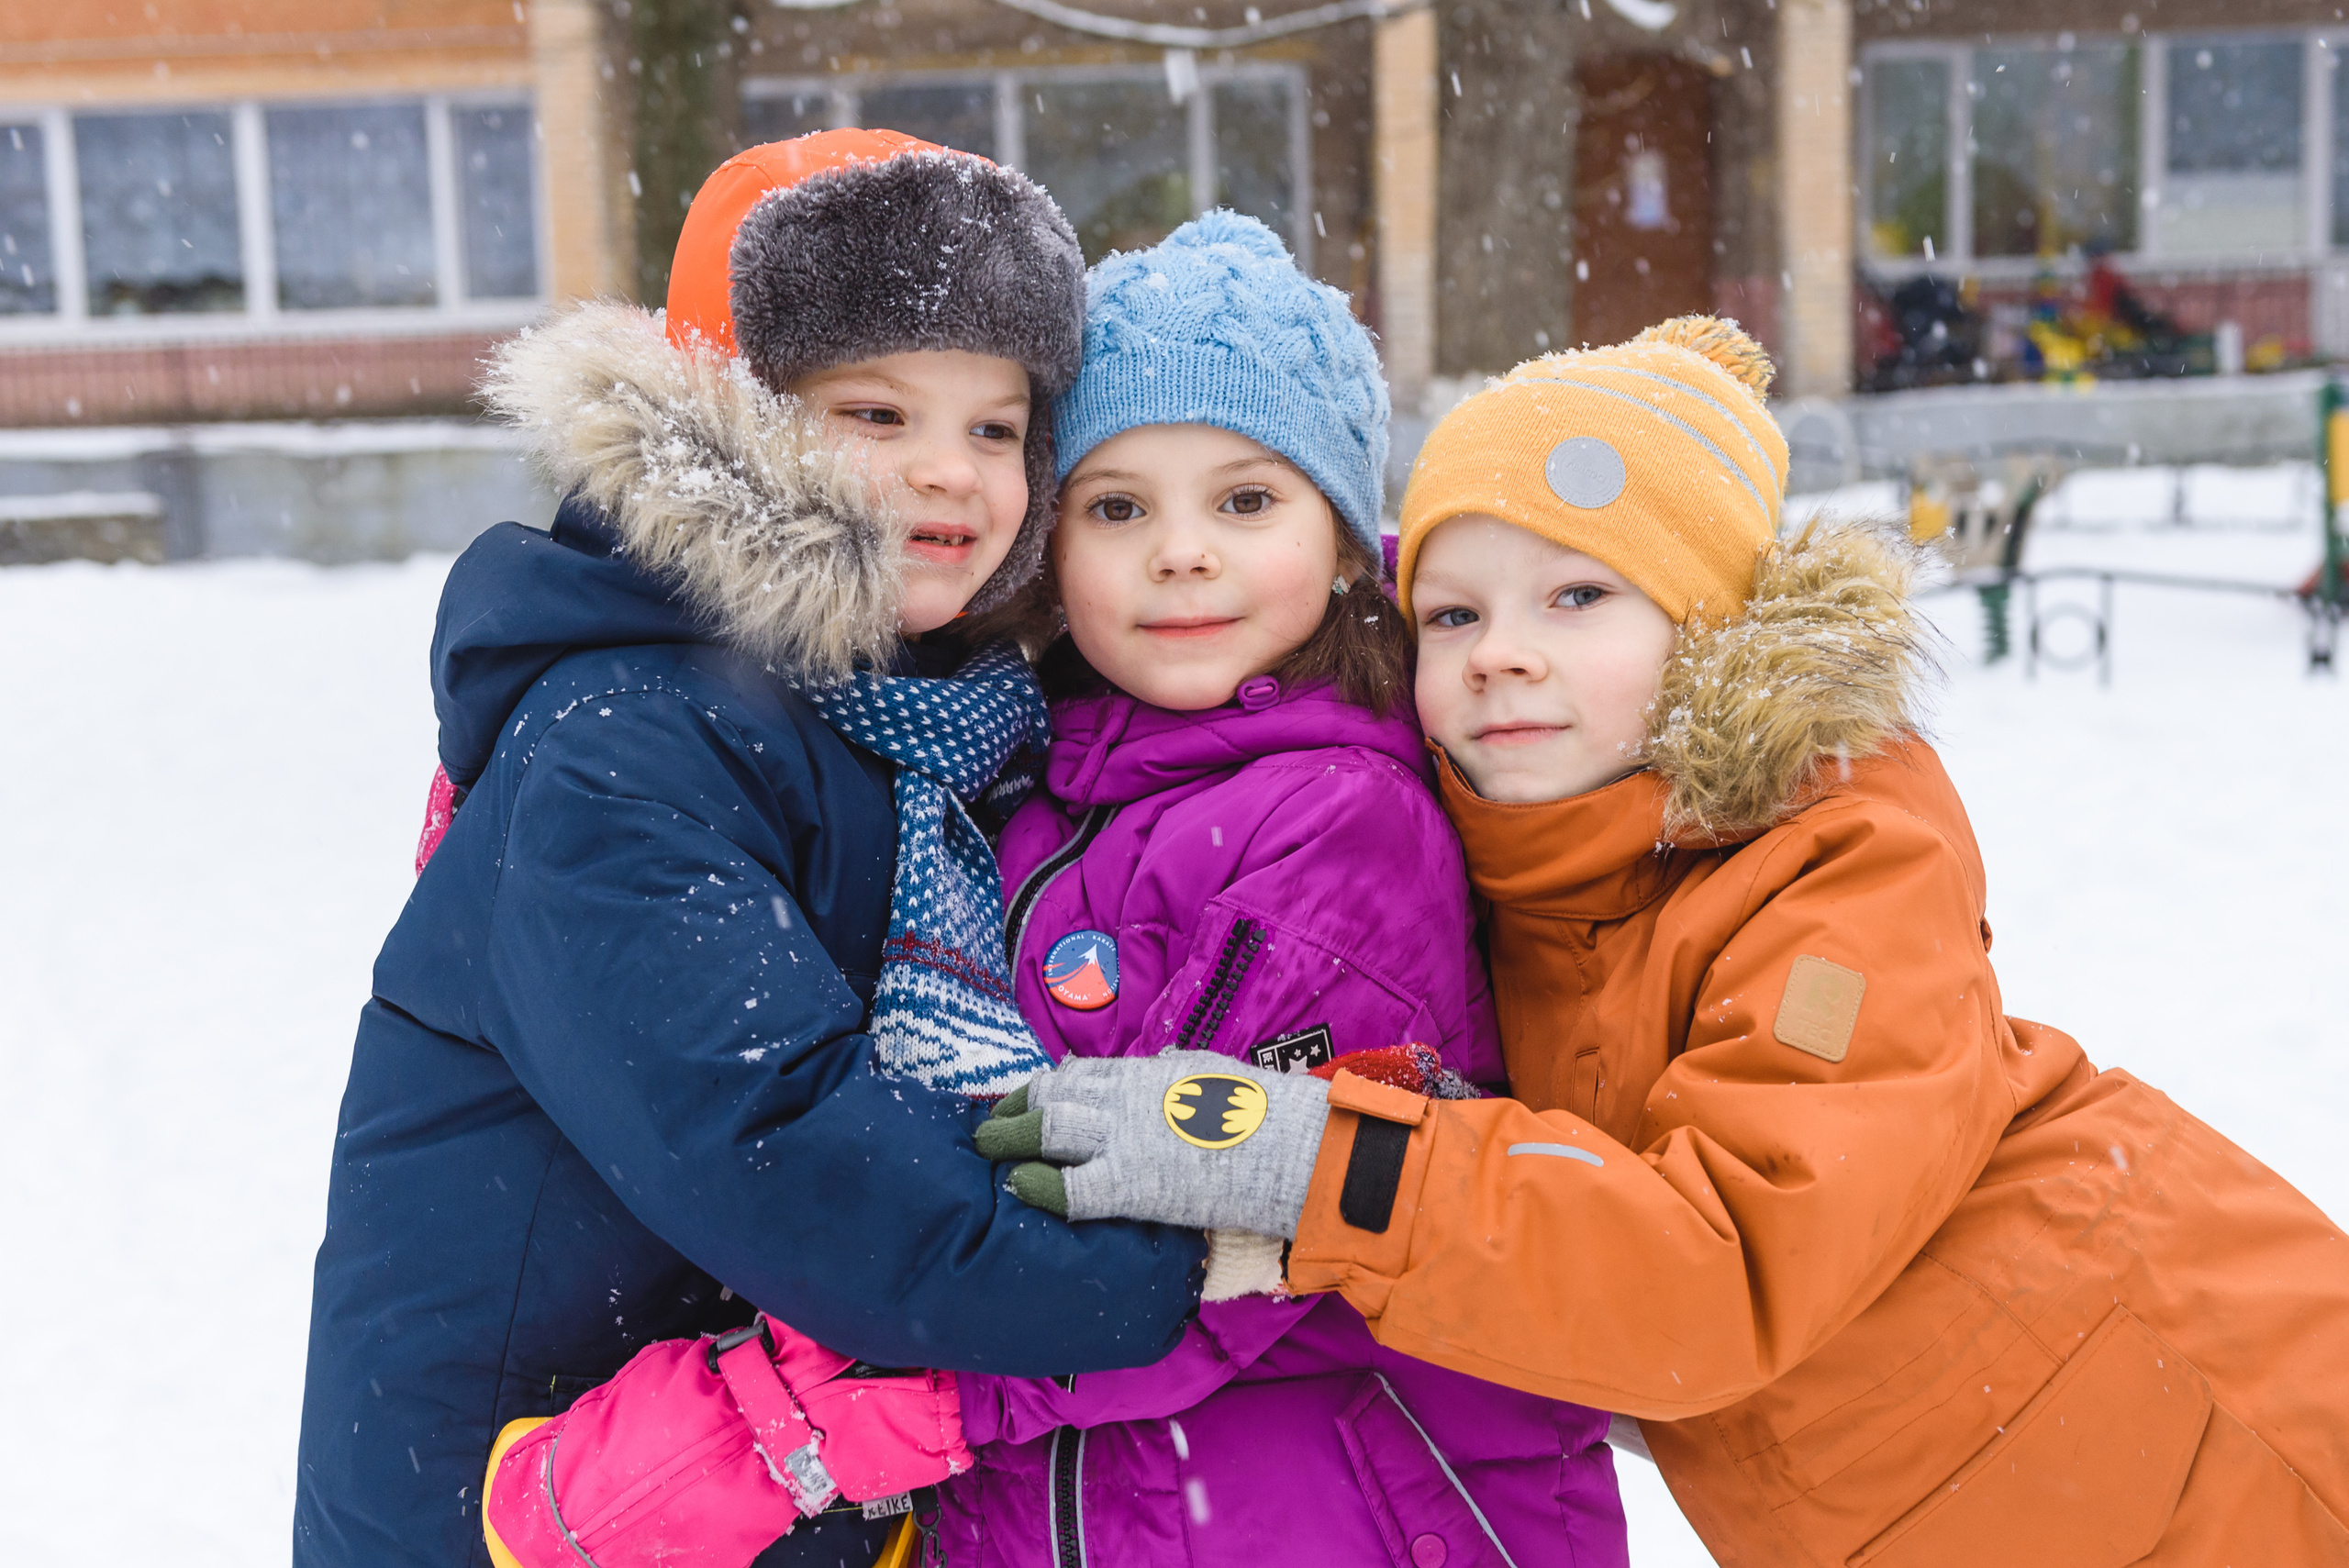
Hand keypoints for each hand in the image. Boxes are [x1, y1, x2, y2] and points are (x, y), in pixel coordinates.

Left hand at [975, 1052, 1329, 1237]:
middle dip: (1013, 1111)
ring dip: (1010, 1140)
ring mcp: (1123, 1139)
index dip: (1041, 1089)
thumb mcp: (1215, 1073)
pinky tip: (1018, 1188)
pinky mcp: (1131, 1184)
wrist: (1292, 1145)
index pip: (1074, 1075)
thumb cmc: (1265, 1113)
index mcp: (1145, 1074)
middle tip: (989, 1128)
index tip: (1024, 1101)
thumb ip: (1177, 1070)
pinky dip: (1038, 1186)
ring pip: (1047, 1130)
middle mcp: (1124, 1099)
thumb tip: (1158, 1064)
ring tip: (988, 1153)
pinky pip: (1068, 1188)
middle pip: (1050, 1097)